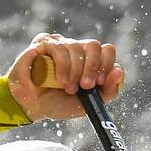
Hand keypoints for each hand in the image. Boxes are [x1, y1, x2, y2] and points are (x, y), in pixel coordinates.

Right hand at [6, 33, 125, 121]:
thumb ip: (109, 91)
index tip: (99, 82)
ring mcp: (59, 44)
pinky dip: (62, 65)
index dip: (105, 65)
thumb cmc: (58, 104)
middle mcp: (76, 49)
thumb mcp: (88, 103)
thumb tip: (119, 71)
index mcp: (89, 60)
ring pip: (76, 46)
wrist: (32, 107)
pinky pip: (58, 46)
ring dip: (74, 71)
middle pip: (94, 45)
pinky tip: (59, 79)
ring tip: (67, 87)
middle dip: (92, 67)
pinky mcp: (42, 43)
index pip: (106, 50)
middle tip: (86, 86)